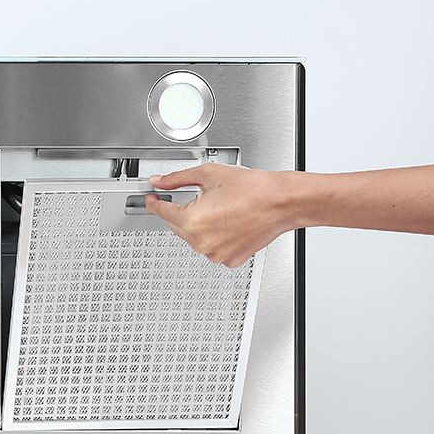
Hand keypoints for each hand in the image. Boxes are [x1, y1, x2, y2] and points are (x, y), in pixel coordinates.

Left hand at [144, 163, 297, 267]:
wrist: (281, 202)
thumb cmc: (252, 189)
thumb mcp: (208, 174)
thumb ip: (177, 178)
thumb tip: (160, 181)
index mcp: (192, 222)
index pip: (162, 212)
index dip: (155, 202)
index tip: (152, 199)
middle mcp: (202, 242)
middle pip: (178, 225)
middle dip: (182, 211)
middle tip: (199, 197)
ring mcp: (216, 254)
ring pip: (194, 238)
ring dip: (199, 225)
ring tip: (221, 208)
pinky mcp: (230, 259)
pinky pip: (212, 248)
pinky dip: (215, 236)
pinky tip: (228, 222)